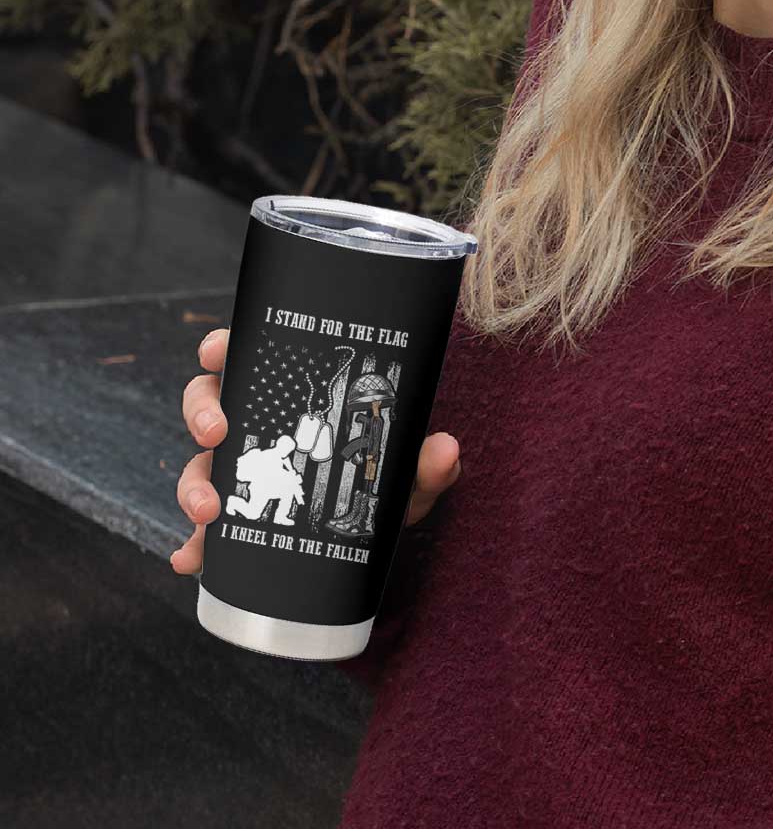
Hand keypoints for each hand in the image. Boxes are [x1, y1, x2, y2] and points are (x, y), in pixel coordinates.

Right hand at [169, 328, 460, 573]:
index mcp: (293, 399)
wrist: (379, 531)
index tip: (216, 351)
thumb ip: (426, 463)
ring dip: (193, 483)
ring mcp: (245, 472)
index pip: (247, 358)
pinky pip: (206, 529)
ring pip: (200, 464)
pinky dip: (194, 544)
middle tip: (217, 433)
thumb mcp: (408, 472)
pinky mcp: (241, 516)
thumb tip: (446, 449)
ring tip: (208, 511)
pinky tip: (191, 559)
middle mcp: (261, 428)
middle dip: (202, 415)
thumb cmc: (387, 482)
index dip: (222, 348)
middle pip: (209, 404)